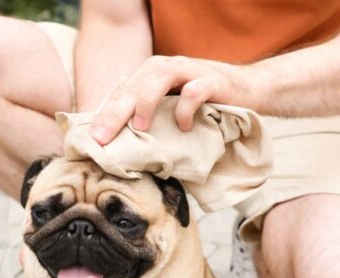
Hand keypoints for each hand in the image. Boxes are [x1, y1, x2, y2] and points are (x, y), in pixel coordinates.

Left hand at [89, 55, 255, 144]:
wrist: (249, 89)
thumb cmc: (204, 104)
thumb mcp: (172, 109)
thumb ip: (149, 118)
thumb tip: (121, 147)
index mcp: (151, 74)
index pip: (121, 93)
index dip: (104, 116)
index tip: (91, 141)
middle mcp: (166, 67)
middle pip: (133, 87)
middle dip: (114, 113)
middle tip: (101, 138)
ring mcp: (189, 71)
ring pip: (158, 80)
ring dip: (145, 103)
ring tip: (139, 128)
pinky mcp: (212, 79)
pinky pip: (193, 90)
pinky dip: (185, 108)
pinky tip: (182, 126)